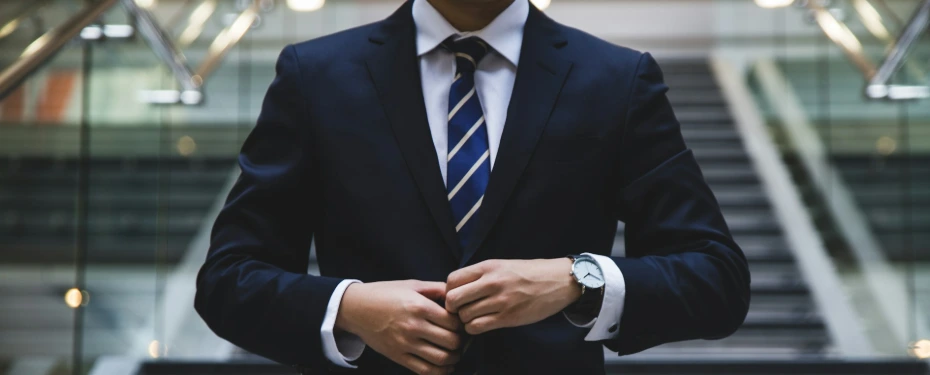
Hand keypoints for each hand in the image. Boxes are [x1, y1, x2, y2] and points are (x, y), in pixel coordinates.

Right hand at [336, 280, 461, 374]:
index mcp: (419, 306)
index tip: (462, 323)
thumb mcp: (412, 284)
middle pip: (452, 341)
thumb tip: (457, 295)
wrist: (356, 308)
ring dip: (454, 358)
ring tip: (455, 352)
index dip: (463, 324)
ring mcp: (405, 344)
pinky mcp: (398, 356)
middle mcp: (414, 326)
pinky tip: (445, 366)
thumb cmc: (385, 293)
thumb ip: (436, 289)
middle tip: (462, 339)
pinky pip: (425, 370)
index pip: (453, 322)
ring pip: (442, 359)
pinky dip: (440, 371)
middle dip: (462, 342)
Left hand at [444, 258, 581, 334]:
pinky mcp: (508, 317)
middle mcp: (492, 282)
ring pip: (464, 316)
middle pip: (453, 299)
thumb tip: (456, 288)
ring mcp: (500, 301)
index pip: (452, 280)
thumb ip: (480, 275)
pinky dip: (474, 328)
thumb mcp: (502, 265)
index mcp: (488, 266)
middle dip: (452, 308)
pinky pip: (477, 327)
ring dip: (465, 320)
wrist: (558, 281)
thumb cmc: (529, 273)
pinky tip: (481, 324)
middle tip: (461, 310)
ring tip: (474, 317)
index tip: (457, 296)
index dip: (449, 291)